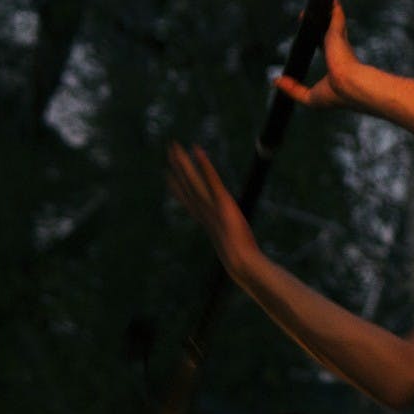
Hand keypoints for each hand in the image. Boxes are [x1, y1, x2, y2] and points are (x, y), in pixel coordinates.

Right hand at [167, 142, 260, 281]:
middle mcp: (206, 213)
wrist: (243, 266)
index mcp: (209, 223)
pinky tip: (197, 149)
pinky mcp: (222, 202)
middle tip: (170, 153)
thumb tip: (242, 265)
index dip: (180, 190)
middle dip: (178, 170)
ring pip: (194, 181)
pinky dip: (204, 164)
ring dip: (184, 163)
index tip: (170, 177)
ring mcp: (212, 207)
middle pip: (188, 187)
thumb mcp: (238, 256)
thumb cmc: (244, 266)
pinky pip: (211, 179)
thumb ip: (237, 254)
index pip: (191, 203)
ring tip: (175, 147)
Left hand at [274, 0, 360, 108]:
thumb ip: (293, 89)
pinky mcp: (337, 32)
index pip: (325, 46)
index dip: (318, 40)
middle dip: (321, 21)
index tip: (311, 33)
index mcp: (336, 63)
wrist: (349, 85)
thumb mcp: (309, 97)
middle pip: (329, 30)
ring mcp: (339, 40)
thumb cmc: (334, 94)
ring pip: (332, 20)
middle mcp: (340, 49)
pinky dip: (334, 7)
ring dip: (327, 10)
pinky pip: (335, 14)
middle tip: (310, 13)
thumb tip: (276, 81)